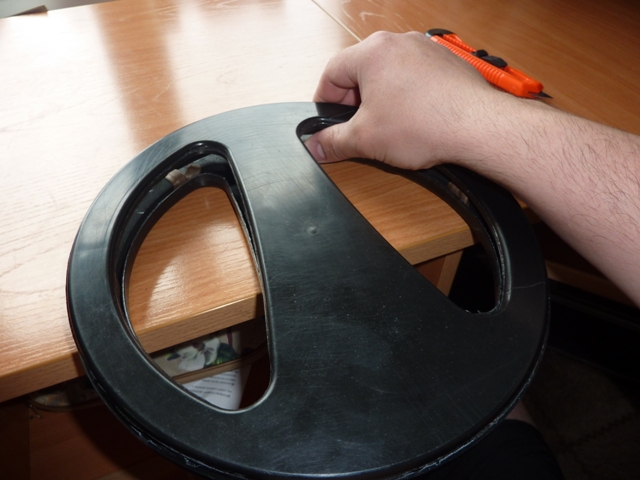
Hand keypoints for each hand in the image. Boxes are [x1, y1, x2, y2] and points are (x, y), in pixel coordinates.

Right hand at [306, 31, 505, 169]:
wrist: (477, 127)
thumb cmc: (425, 124)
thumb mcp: (365, 139)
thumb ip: (333, 142)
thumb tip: (316, 145)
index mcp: (371, 52)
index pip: (331, 73)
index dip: (324, 101)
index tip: (326, 121)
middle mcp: (398, 42)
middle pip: (360, 71)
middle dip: (354, 102)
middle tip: (357, 129)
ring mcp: (425, 49)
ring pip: (388, 73)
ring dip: (380, 99)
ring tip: (387, 126)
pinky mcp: (445, 62)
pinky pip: (414, 77)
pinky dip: (407, 96)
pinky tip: (413, 120)